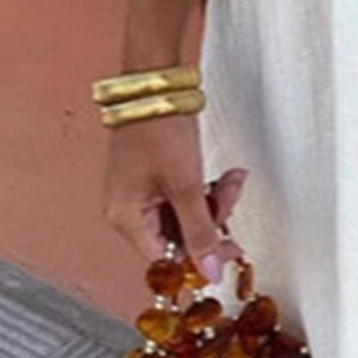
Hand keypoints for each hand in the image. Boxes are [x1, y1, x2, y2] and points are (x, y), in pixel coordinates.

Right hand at [101, 111, 247, 282]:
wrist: (158, 86)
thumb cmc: (159, 128)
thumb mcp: (186, 186)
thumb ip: (200, 232)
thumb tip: (209, 272)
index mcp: (125, 217)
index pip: (164, 260)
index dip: (197, 258)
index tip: (225, 251)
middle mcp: (129, 209)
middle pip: (179, 237)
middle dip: (213, 219)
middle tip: (231, 200)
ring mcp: (143, 193)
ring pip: (188, 216)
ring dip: (215, 200)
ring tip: (232, 180)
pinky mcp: (157, 178)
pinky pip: (186, 197)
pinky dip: (208, 189)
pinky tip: (226, 176)